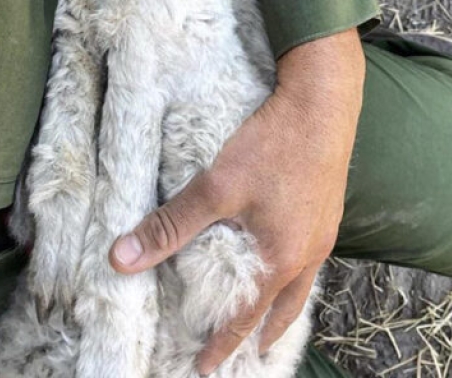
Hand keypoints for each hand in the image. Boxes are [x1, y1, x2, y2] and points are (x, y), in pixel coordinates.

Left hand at [108, 28, 364, 374]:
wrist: (324, 101)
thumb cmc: (274, 145)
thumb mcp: (216, 187)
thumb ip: (171, 225)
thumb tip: (120, 259)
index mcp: (281, 258)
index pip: (247, 316)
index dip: (224, 342)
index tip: (205, 367)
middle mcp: (309, 251)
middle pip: (286, 306)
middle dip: (266, 332)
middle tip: (252, 353)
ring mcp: (325, 228)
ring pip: (305, 280)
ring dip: (286, 301)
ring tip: (275, 313)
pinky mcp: (331, 204)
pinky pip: (313, 253)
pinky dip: (299, 269)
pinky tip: (289, 252)